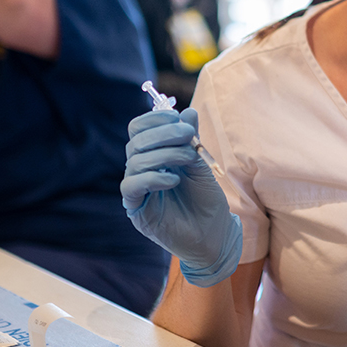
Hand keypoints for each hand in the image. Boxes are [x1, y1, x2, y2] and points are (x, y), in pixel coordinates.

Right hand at [121, 107, 241, 286]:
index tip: (177, 118)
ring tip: (189, 159)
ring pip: (135, 161)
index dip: (154, 119)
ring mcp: (137, 188)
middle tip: (188, 135)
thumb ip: (192, 140)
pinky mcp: (136, 207)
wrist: (213, 234)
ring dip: (165, 154)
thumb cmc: (206, 200)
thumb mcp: (201, 165)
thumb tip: (187, 112)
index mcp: (154, 155)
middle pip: (136, 141)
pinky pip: (132, 186)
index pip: (139, 129)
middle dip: (163, 133)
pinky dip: (153, 177)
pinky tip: (174, 180)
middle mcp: (141, 169)